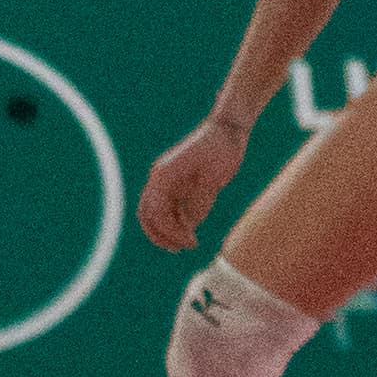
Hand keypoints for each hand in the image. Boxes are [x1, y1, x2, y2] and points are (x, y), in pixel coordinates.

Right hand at [140, 113, 247, 250]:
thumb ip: (199, 204)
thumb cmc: (221, 149)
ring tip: (188, 244)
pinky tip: (191, 231)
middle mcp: (161, 177)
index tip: (189, 243)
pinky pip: (170, 207)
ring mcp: (168, 180)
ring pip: (158, 212)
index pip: (156, 212)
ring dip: (168, 230)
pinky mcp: (179, 182)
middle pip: (148, 214)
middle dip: (160, 235)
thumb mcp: (213, 180)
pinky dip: (176, 221)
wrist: (228, 127)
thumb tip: (188, 225)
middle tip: (181, 249)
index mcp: (164, 174)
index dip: (169, 232)